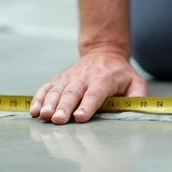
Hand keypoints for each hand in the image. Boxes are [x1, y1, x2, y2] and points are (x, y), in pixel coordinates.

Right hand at [30, 50, 147, 124]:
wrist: (104, 51)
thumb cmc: (119, 74)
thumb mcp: (135, 82)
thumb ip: (137, 97)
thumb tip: (137, 112)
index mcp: (104, 80)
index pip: (95, 94)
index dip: (87, 105)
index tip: (79, 117)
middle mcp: (85, 77)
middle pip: (73, 93)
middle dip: (64, 107)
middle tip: (58, 120)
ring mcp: (70, 77)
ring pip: (57, 90)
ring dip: (49, 103)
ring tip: (44, 115)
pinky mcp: (59, 79)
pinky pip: (47, 88)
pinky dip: (39, 98)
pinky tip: (34, 110)